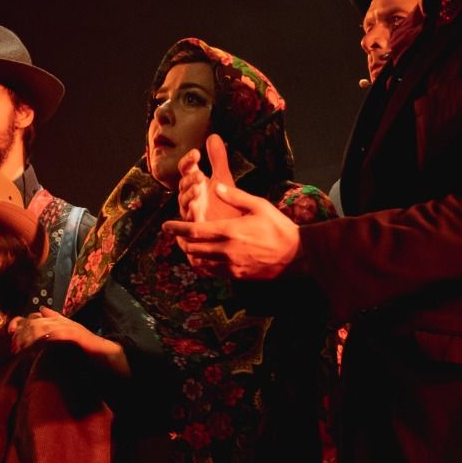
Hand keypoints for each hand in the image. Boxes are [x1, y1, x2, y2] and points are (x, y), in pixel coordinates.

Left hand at [10, 308, 91, 353]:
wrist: (103, 350)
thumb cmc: (82, 344)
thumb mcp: (64, 333)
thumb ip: (53, 322)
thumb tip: (41, 309)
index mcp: (56, 320)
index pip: (33, 317)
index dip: (20, 323)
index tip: (10, 333)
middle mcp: (61, 320)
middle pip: (35, 321)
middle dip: (23, 333)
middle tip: (14, 346)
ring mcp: (69, 326)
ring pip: (45, 326)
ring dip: (31, 336)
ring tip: (22, 347)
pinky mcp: (76, 335)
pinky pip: (59, 333)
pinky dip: (48, 336)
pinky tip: (41, 341)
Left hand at [161, 167, 300, 279]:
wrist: (296, 255)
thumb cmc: (278, 227)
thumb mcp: (259, 205)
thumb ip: (236, 196)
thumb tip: (217, 186)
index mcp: (230, 231)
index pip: (195, 231)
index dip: (177, 229)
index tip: (165, 226)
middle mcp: (227, 250)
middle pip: (192, 249)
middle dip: (181, 241)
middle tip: (177, 234)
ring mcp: (231, 266)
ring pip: (200, 262)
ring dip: (192, 254)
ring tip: (189, 245)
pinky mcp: (236, 276)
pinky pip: (213, 272)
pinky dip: (204, 264)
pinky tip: (205, 257)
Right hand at [173, 133, 236, 223]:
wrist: (231, 231)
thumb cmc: (224, 204)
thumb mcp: (223, 178)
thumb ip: (217, 159)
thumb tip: (213, 136)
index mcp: (194, 184)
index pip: (186, 169)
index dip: (189, 161)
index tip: (196, 153)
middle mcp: (190, 198)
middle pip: (183, 186)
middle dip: (189, 180)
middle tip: (199, 174)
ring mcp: (191, 214)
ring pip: (184, 204)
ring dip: (189, 196)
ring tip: (198, 189)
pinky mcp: (195, 229)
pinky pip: (189, 223)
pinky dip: (191, 216)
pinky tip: (195, 208)